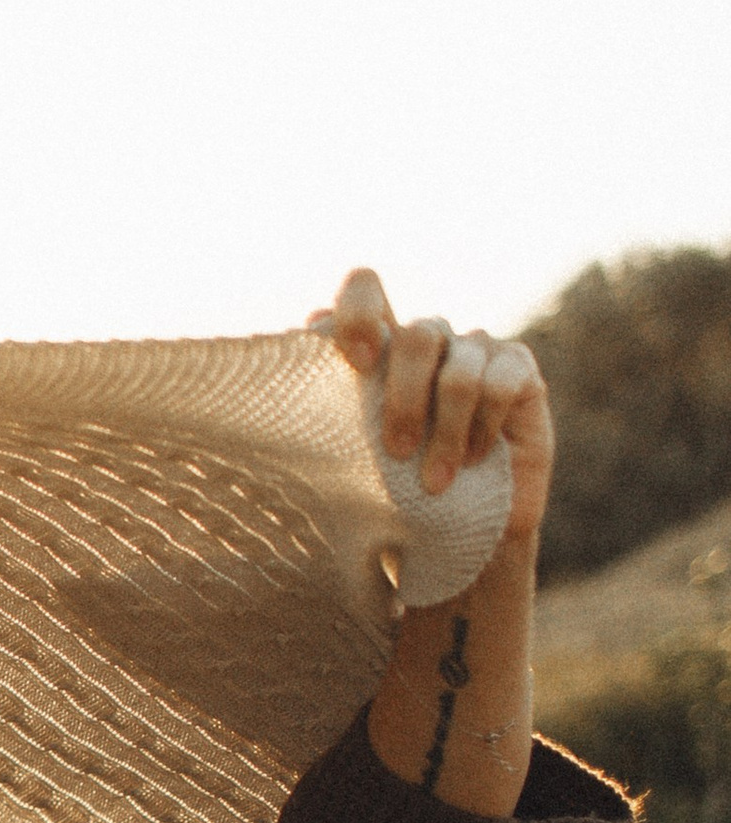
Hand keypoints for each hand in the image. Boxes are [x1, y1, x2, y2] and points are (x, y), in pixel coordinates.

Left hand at [317, 267, 552, 561]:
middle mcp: (430, 338)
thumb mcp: (349, 454)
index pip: (366, 289)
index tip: (358, 364)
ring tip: (433, 483)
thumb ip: (326, 404)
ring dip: (445, 433)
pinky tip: (473, 460)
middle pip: (418, 335)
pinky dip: (482, 427)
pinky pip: (501, 383)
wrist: (455, 533)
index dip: (359, 313)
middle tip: (396, 453)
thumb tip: (303, 340)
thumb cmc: (392, 494)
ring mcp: (477, 349)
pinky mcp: (519, 370)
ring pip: (459, 369)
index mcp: (382, 346)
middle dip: (405, 399)